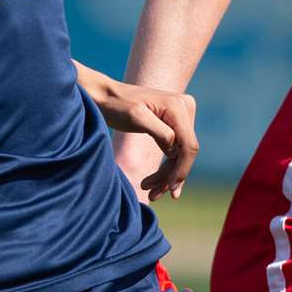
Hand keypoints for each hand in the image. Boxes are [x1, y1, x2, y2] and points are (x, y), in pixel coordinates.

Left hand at [97, 82, 199, 200]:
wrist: (103, 95)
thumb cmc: (116, 105)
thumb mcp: (136, 117)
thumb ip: (160, 133)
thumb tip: (176, 151)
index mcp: (178, 107)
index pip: (188, 146)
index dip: (181, 170)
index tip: (170, 190)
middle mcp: (184, 108)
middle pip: (185, 153)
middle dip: (171, 176)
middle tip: (153, 195)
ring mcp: (180, 115)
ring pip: (180, 155)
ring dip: (167, 176)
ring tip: (150, 193)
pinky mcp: (173, 123)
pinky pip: (174, 149)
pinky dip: (166, 167)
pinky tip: (154, 183)